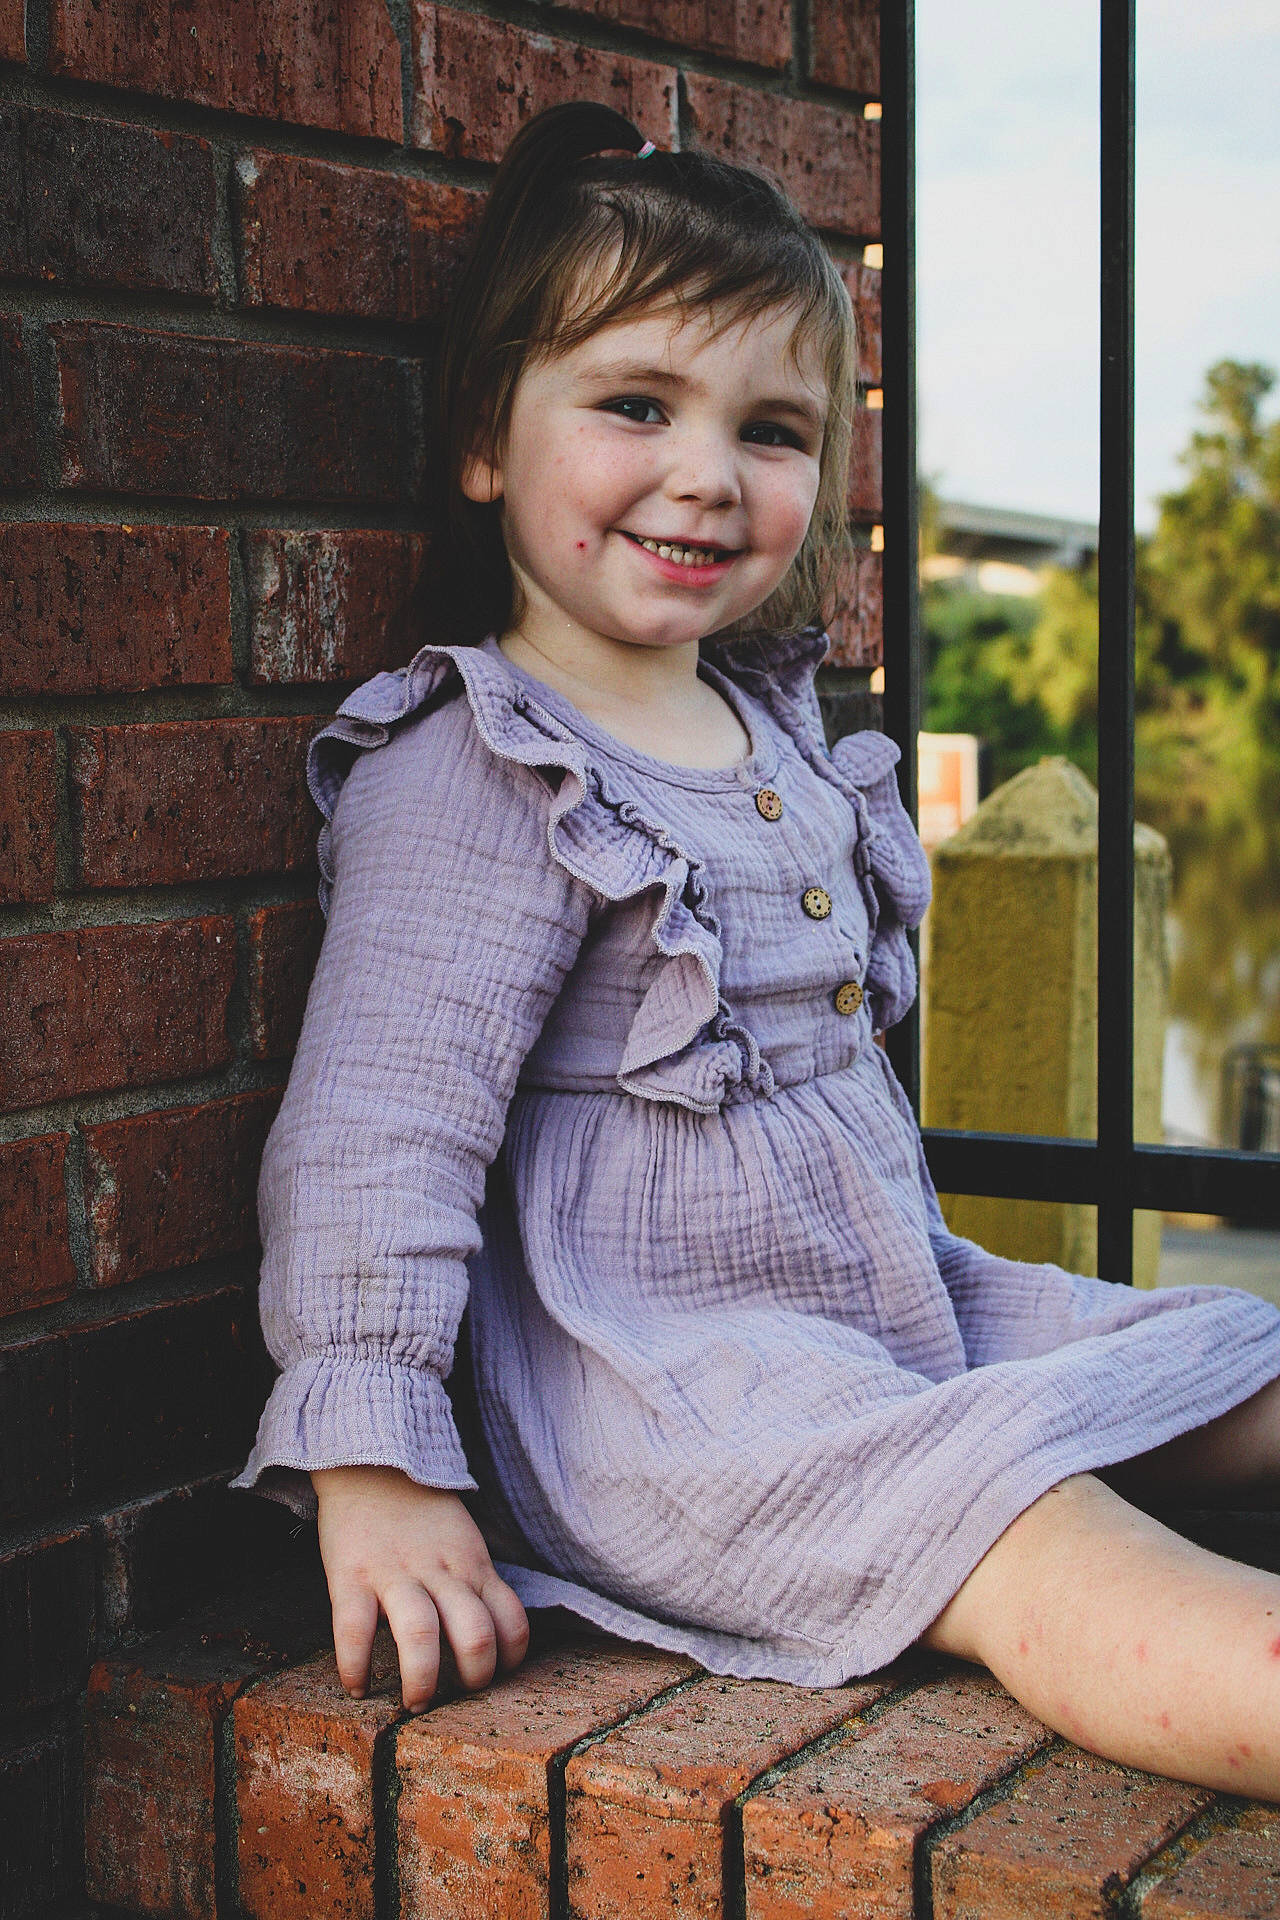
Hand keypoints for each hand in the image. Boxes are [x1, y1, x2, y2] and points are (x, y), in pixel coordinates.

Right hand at [311, 1464, 529, 1711]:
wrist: (372, 1462)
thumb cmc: (421, 1512)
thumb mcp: (463, 1539)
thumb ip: (474, 1581)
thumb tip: (486, 1638)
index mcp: (473, 1565)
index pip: (512, 1620)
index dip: (511, 1659)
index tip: (495, 1677)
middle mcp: (441, 1571)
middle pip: (475, 1633)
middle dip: (474, 1677)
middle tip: (459, 1697)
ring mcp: (396, 1573)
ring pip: (421, 1635)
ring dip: (422, 1679)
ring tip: (416, 1704)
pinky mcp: (351, 1574)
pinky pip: (353, 1629)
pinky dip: (355, 1665)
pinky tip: (357, 1686)